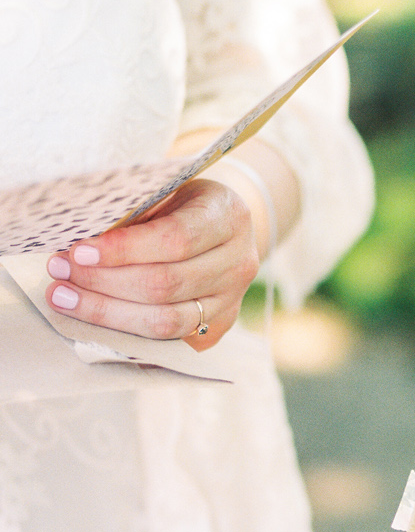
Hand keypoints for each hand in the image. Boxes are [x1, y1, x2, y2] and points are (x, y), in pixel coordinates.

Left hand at [44, 177, 258, 351]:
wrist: (224, 229)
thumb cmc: (182, 203)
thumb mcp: (165, 190)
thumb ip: (134, 213)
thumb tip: (78, 242)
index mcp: (228, 218)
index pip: (175, 240)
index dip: (123, 250)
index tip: (78, 251)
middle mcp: (238, 263)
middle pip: (166, 285)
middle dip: (104, 281)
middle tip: (59, 272)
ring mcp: (231, 300)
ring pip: (166, 320)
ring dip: (107, 312)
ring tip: (65, 297)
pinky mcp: (218, 328)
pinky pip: (168, 340)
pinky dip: (125, 331)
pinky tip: (93, 318)